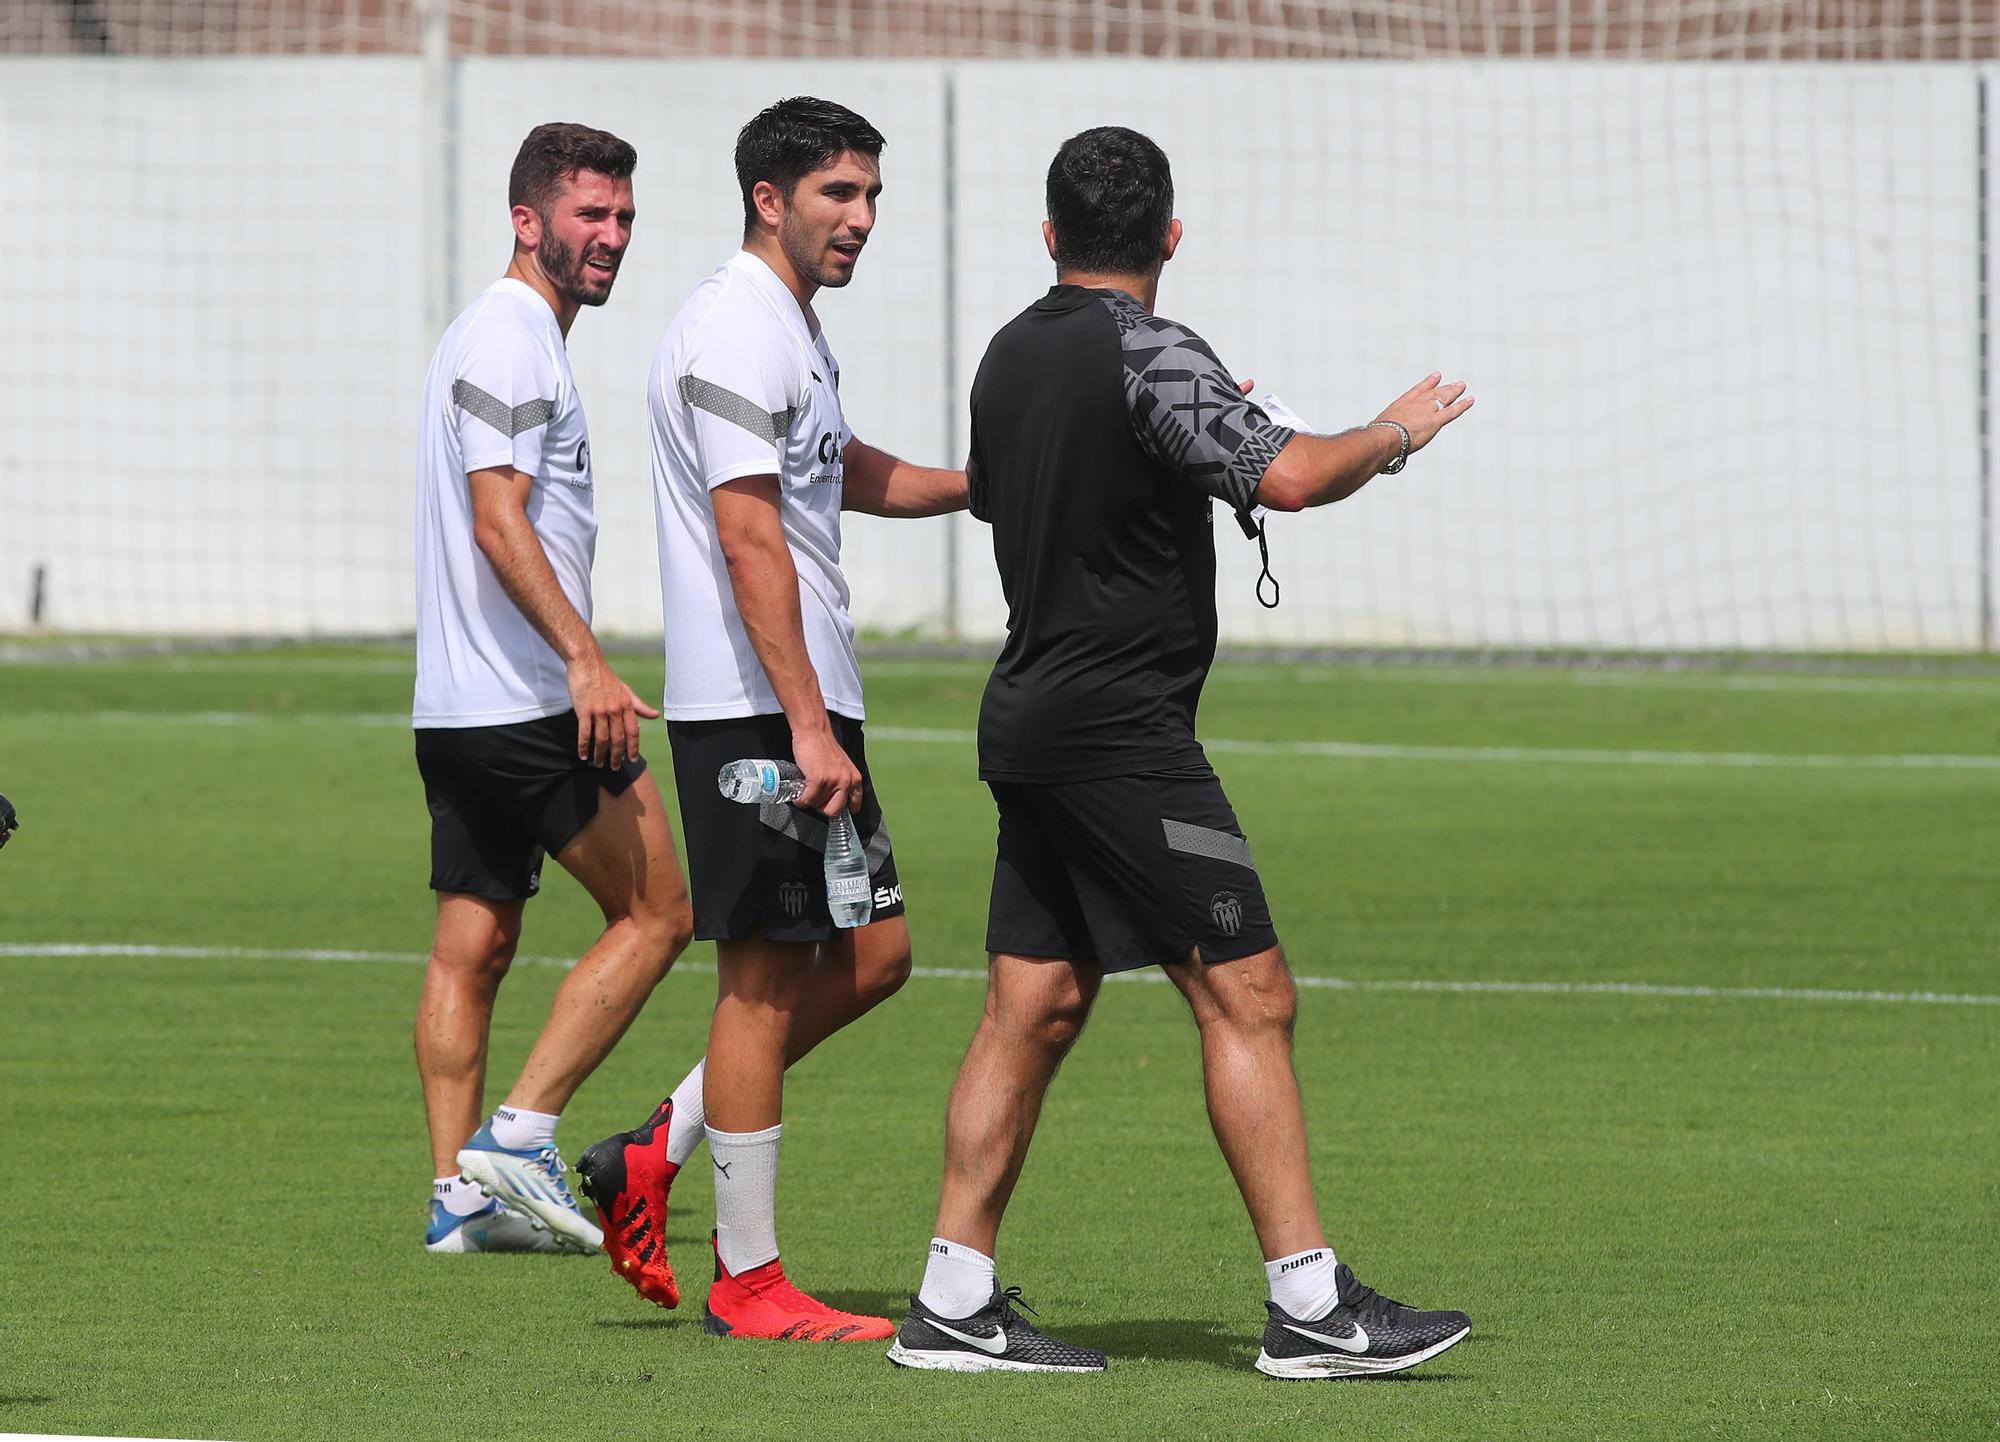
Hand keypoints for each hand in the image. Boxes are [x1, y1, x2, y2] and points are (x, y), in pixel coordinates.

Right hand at [567, 651, 659, 768]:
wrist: (587, 663)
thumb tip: (655, 716)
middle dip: (616, 756)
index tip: (633, 759)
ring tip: (598, 764)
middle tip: (614, 768)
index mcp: (626, 705)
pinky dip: (584, 746)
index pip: (633, 731)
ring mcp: (599, 710)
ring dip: (600, 754)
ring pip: (601, 739)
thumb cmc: (606, 677)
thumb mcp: (626, 691)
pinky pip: (584, 733)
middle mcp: (615, 709)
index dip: (634, 747)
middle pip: (618, 739)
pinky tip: (583, 755)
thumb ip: (639, 706)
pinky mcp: (584, 710)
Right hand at [791, 722, 863, 817]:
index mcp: (854, 778)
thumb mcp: (841, 765)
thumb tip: (834, 798)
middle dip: (822, 808)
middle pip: (834, 811)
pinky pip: (807, 800)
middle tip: (814, 799)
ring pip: (817, 806)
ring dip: (808, 800)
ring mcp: (832, 782)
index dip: (842, 809)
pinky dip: (800, 800)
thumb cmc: (823, 746)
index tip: (834, 810)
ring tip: (805, 789)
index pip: (854, 804)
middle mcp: (846, 781)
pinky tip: (798, 794)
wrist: (814, 731)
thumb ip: (842, 780)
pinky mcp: (818, 780)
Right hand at [1376, 372, 1473, 454]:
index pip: (1419, 390)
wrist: (1384, 436)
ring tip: (1462, 386)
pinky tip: (1470, 400)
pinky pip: (1452, 411)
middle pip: (1434, 392)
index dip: (1429, 383)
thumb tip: (1379, 434)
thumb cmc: (1379, 434)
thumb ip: (1386, 427)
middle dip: (1445, 387)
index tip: (1436, 377)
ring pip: (1444, 398)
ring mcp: (1427, 410)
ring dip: (1454, 391)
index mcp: (1403, 402)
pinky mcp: (1435, 421)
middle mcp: (1417, 403)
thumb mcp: (1381, 426)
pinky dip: (1462, 405)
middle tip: (1455, 383)